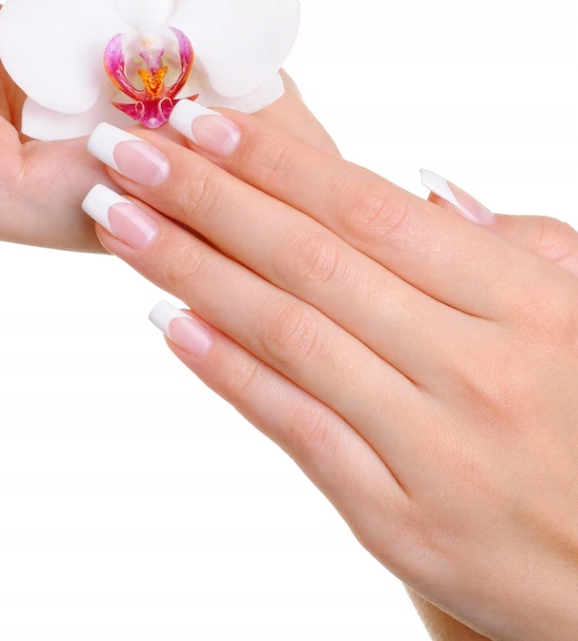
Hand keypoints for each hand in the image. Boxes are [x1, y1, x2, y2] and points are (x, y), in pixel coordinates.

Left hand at [79, 105, 577, 640]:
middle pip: (312, 261)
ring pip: (290, 335)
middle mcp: (472, 366)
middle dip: (205, 196)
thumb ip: (514, 247)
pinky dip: (228, 372)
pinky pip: (296, 430)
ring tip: (119, 221)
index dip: (277, 162)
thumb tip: (427, 186)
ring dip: (192, 269)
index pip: (372, 211)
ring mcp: (429, 448)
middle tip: (125, 151)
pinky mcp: (394, 519)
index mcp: (522, 302)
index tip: (201, 121)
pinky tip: (169, 322)